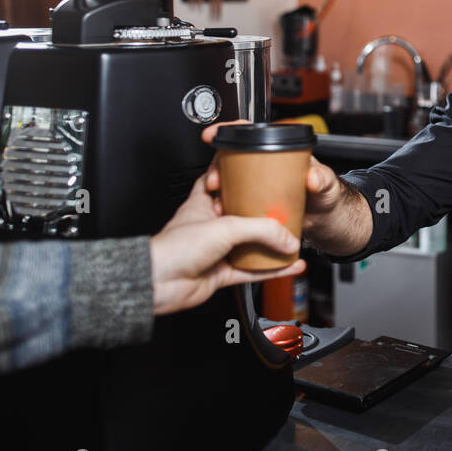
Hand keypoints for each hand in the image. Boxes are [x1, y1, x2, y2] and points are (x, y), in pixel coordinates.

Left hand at [149, 170, 305, 315]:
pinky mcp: (221, 273)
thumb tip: (287, 238)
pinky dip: (273, 269)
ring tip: (293, 239)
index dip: (234, 174)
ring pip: (250, 245)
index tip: (252, 167)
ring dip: (272, 244)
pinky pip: (253, 270)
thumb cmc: (174, 249)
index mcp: (202, 205)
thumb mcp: (225, 227)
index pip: (218, 182)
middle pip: (242, 215)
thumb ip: (261, 230)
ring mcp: (216, 251)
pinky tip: (291, 266)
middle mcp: (209, 226)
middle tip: (284, 208)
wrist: (158, 283)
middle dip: (263, 213)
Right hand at [199, 121, 343, 223]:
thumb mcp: (327, 183)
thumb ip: (322, 179)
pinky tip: (223, 213)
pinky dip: (225, 206)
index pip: (251, 133)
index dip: (230, 129)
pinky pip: (234, 201)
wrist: (327, 219)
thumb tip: (312, 178)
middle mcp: (265, 166)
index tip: (214, 133)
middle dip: (216, 167)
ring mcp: (257, 185)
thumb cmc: (327, 194)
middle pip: (232, 158)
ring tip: (217, 202)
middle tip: (214, 181)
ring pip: (229, 180)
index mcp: (280, 152)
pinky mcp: (254, 203)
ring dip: (217, 190)